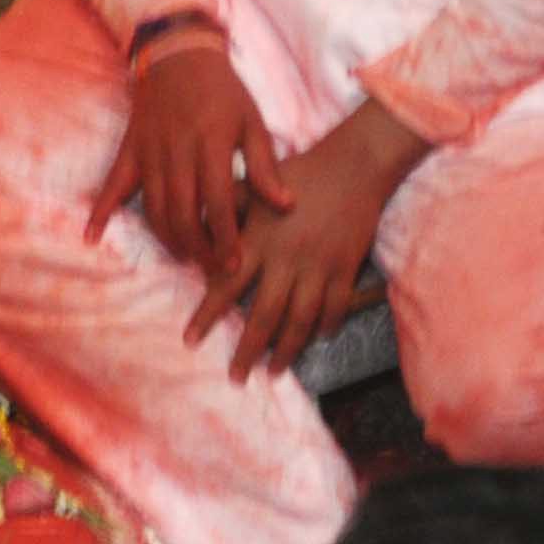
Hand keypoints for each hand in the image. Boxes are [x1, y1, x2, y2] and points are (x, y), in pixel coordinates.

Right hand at [92, 39, 293, 276]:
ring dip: (167, 239)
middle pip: (183, 213)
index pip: (217, 202)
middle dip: (198, 248)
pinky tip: (91, 236)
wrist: (179, 54)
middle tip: (212, 268)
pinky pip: (112, 184)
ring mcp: (149, 152)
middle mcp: (178, 151)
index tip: (234, 263)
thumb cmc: (222, 91)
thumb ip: (265, 167)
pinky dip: (100, 210)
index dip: (225, 238)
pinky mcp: (130, 150)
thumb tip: (286, 206)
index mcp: (212, 143)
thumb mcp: (252, 121)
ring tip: (185, 256)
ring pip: (154, 208)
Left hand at [184, 104, 422, 381]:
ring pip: (300, 321)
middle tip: (235, 376)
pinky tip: (316, 338)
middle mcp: (286, 260)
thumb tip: (196, 230)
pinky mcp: (346, 270)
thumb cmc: (299, 173)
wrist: (353, 167)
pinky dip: (325, 326)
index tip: (190, 340)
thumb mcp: (256, 186)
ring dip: (286, 351)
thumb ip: (227, 211)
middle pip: (264, 316)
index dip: (207, 315)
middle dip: (248, 350)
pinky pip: (335, 308)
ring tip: (273, 372)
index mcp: (260, 240)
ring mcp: (319, 268)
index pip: (226, 284)